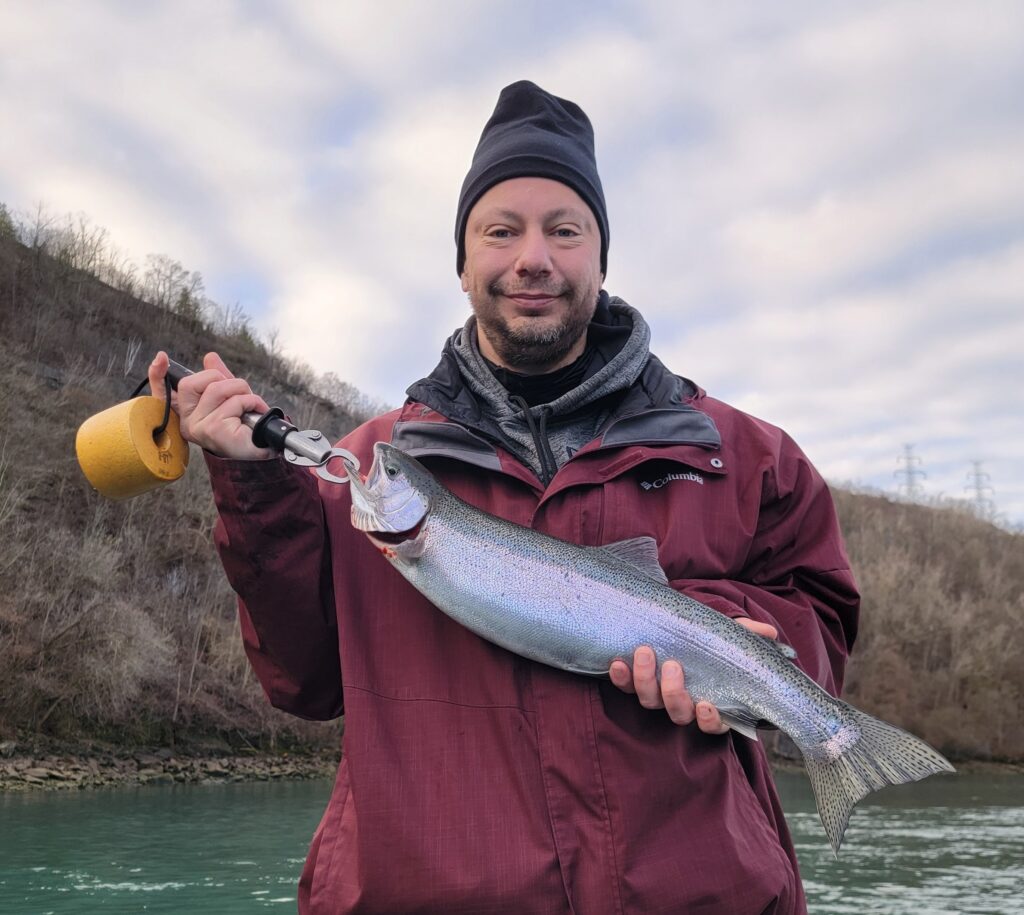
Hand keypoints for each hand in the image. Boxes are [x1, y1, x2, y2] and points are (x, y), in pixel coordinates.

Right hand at [148, 351, 274, 460]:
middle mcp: (187, 421)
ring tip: (250, 405)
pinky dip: (251, 402)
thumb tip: (210, 357)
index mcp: (187, 412)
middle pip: (192, 382)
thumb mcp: (230, 396)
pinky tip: (255, 413)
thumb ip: (219, 378)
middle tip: (238, 392)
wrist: (262, 447)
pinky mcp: (213, 430)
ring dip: (241, 390)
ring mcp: (198, 427)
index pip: (162, 395)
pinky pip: (234, 401)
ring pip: (216, 389)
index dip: (156, 376)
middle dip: (221, 379)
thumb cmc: (244, 424)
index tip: (160, 357)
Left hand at [609, 617, 777, 733]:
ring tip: (644, 653)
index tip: (706, 705)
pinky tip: (617, 663)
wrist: (683, 633)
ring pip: (651, 701)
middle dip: (673, 692)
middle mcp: (685, 704)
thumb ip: (748, 635)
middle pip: (677, 712)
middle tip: (672, 665)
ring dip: (645, 680)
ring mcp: (659, 695)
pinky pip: (626, 688)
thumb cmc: (713, 643)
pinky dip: (620, 678)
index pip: (714, 724)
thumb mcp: (732, 637)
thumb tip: (768, 633)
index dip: (710, 720)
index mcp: (713, 702)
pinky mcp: (635, 684)